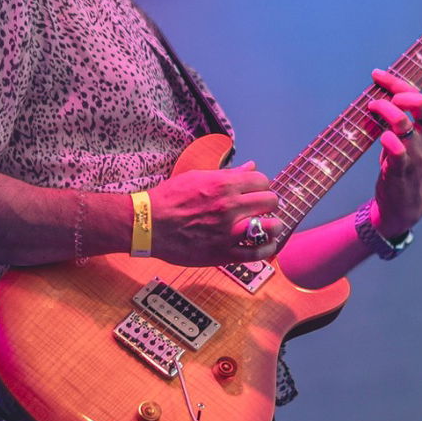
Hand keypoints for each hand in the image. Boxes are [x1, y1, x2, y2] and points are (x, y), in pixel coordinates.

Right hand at [146, 161, 281, 263]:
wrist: (148, 225)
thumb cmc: (169, 199)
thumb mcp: (196, 177)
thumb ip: (228, 174)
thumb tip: (250, 167)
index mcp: (224, 185)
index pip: (262, 180)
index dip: (261, 185)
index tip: (256, 190)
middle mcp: (230, 206)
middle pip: (270, 201)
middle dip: (268, 202)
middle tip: (261, 207)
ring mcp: (229, 231)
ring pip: (271, 226)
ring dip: (273, 225)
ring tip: (269, 226)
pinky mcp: (223, 253)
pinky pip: (256, 253)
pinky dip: (267, 249)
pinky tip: (267, 245)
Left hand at [365, 68, 421, 237]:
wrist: (405, 208)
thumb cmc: (403, 170)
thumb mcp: (409, 143)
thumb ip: (403, 122)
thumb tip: (384, 96)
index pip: (419, 97)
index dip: (396, 82)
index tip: (377, 75)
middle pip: (420, 102)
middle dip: (398, 91)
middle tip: (378, 96)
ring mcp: (416, 154)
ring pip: (403, 122)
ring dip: (385, 110)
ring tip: (372, 109)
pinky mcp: (402, 169)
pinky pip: (396, 148)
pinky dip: (387, 139)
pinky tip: (380, 137)